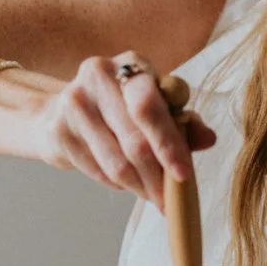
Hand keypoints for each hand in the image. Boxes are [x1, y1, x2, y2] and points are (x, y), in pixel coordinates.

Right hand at [31, 53, 215, 213]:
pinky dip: (116, 184)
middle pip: (134, 140)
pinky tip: (124, 183)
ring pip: (117, 163)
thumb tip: (208, 138)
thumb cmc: (119, 111)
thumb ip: (183, 122)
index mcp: (131, 63)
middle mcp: (99, 75)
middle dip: (157, 177)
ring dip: (139, 187)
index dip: (169, 144)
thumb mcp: (155, 108)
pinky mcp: (58, 130)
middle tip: (169, 201)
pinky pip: (97, 171)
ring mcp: (74, 102)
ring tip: (151, 196)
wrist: (58, 114)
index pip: (150, 107)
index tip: (184, 176)